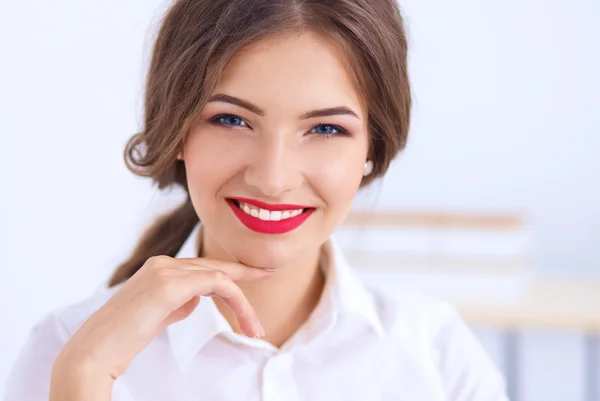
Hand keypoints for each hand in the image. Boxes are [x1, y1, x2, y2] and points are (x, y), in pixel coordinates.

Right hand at [50, 255, 272, 391]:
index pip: (204, 265)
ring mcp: (166, 270)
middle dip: (246, 274)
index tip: (256, 271)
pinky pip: (217, 285)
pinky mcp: (170, 284)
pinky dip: (236, 301)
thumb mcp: (157, 315)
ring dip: (242, 302)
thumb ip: (177, 302)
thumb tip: (197, 298)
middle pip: (215, 268)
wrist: (95, 352)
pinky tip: (245, 320)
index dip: (232, 269)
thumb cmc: (124, 339)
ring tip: (255, 328)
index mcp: (159, 268)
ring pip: (220, 277)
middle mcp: (164, 263)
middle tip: (271, 272)